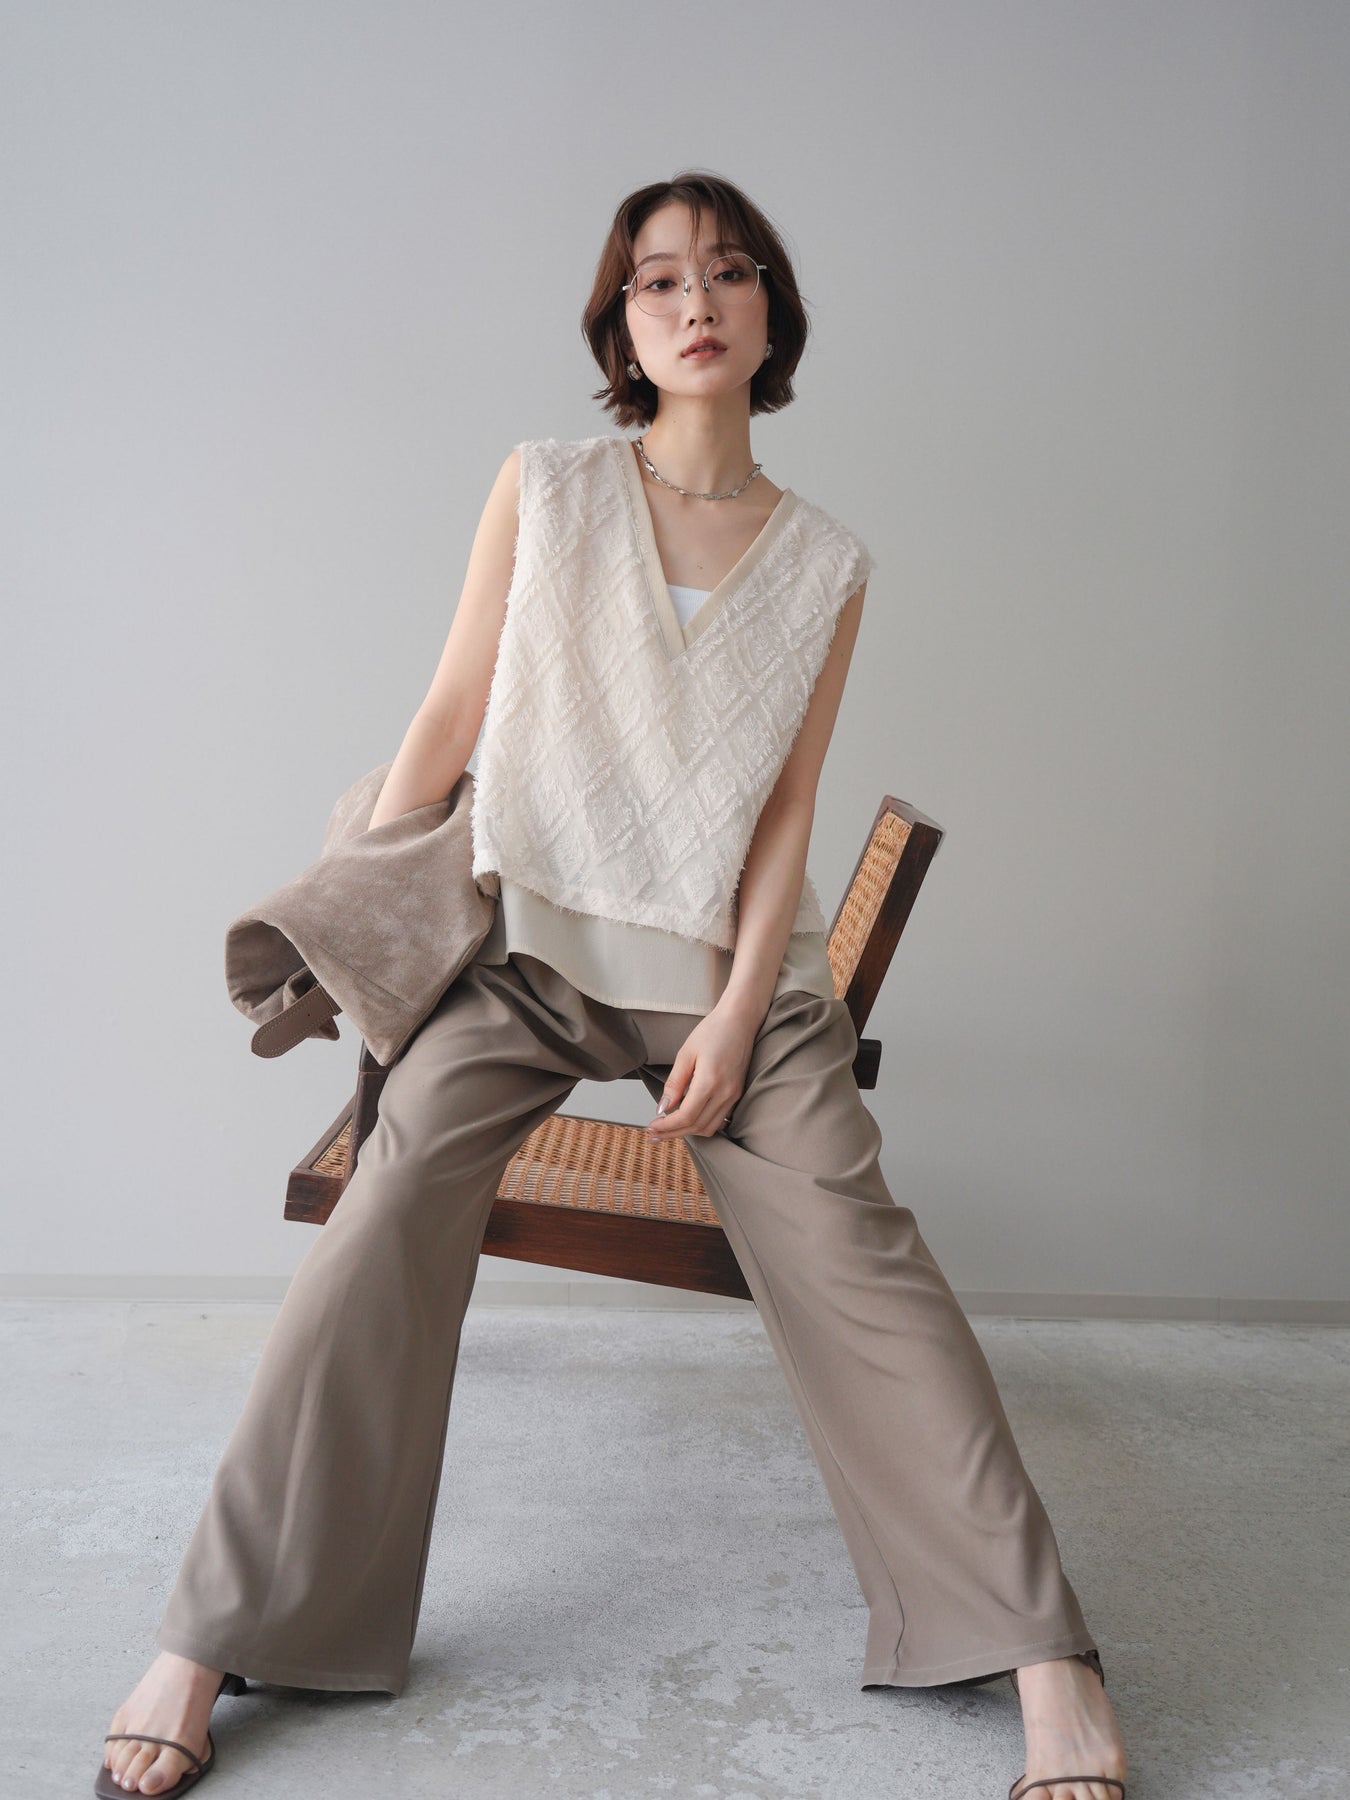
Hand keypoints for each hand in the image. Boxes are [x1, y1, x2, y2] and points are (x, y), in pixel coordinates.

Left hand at [646, 1003, 757, 1140]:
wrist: (740, 1020)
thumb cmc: (712, 1031)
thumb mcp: (686, 1053)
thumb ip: (675, 1083)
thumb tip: (662, 1107)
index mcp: (710, 1081)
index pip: (686, 1116)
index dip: (667, 1126)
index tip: (651, 1127)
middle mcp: (725, 1093)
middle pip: (697, 1126)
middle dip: (673, 1133)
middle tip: (653, 1133)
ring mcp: (734, 1095)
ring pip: (709, 1127)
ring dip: (688, 1132)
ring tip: (667, 1129)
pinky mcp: (737, 1094)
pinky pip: (719, 1120)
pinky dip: (701, 1124)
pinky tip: (687, 1120)